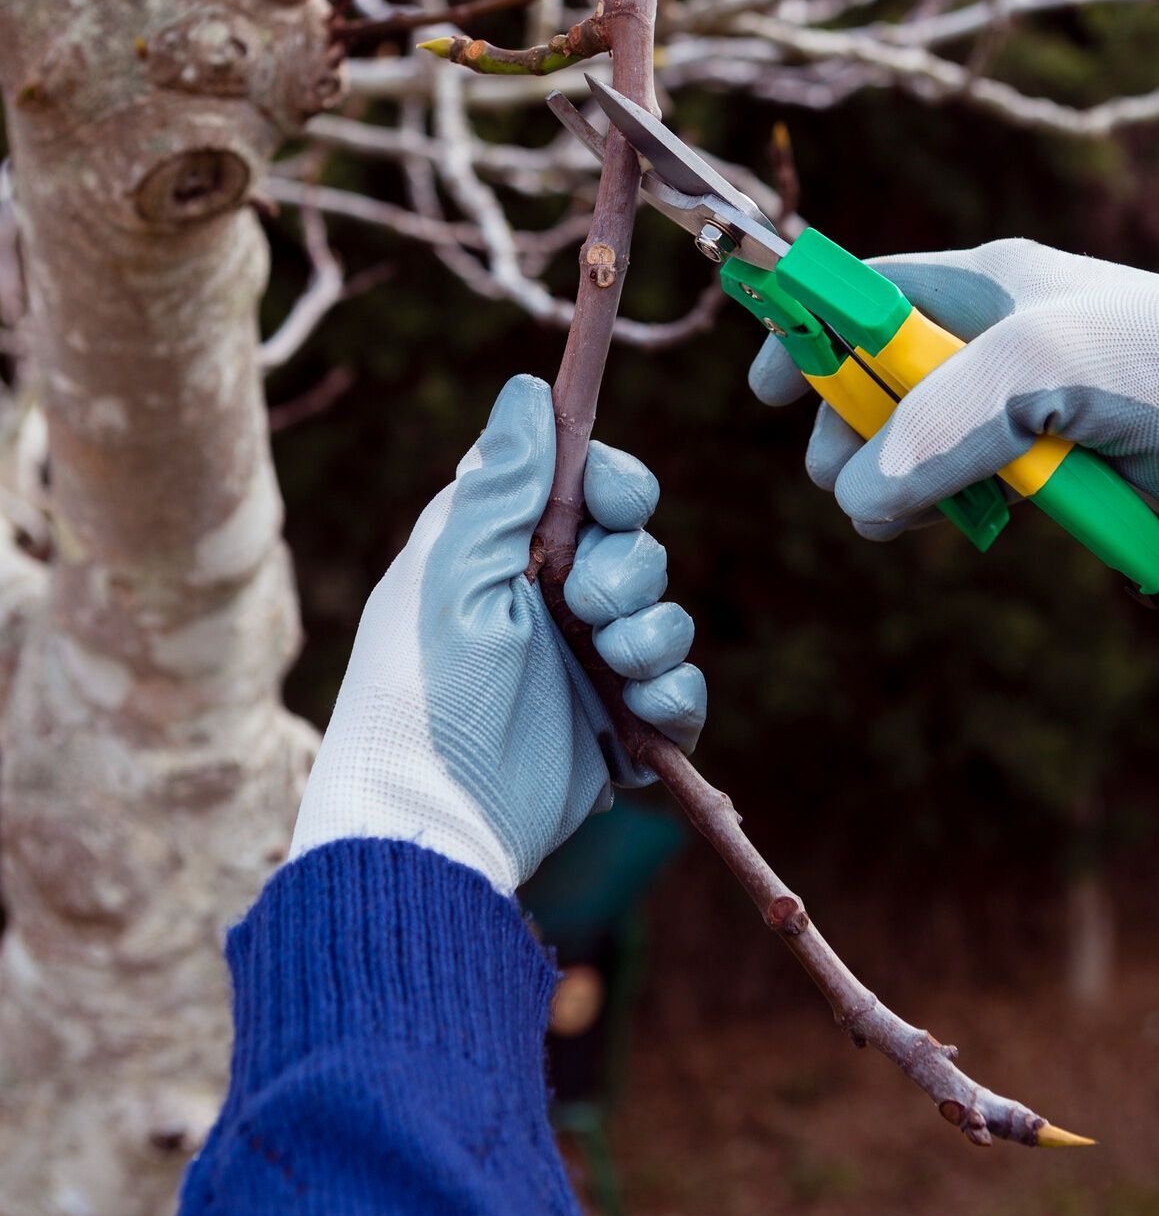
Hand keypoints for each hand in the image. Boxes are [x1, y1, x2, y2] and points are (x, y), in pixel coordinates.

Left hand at [290, 375, 703, 895]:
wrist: (429, 826)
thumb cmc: (421, 692)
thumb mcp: (453, 574)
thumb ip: (499, 484)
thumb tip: (527, 389)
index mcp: (502, 552)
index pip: (589, 486)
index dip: (615, 485)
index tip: (609, 502)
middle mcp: (547, 602)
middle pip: (637, 547)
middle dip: (630, 571)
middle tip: (589, 606)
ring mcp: (585, 670)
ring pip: (667, 617)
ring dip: (652, 635)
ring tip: (612, 668)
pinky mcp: (617, 734)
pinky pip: (680, 693)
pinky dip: (675, 696)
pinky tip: (643, 711)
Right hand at [750, 238, 1158, 537]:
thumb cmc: (1152, 364)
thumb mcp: (1030, 372)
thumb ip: (932, 426)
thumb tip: (856, 494)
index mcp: (982, 280)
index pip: (862, 292)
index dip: (806, 332)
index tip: (766, 391)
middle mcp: (994, 330)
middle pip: (877, 375)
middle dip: (844, 428)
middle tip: (835, 479)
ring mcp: (1022, 393)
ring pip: (920, 438)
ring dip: (895, 479)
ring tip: (893, 521)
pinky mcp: (1052, 450)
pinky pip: (972, 478)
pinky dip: (954, 503)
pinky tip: (963, 522)